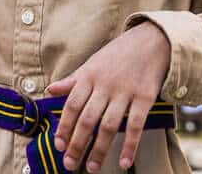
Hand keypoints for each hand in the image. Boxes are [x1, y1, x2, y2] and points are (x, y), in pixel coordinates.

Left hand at [47, 20, 170, 171]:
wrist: (151, 41)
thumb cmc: (117, 55)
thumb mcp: (91, 63)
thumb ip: (72, 80)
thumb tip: (50, 90)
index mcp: (88, 77)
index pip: (71, 106)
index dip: (64, 127)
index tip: (59, 146)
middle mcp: (104, 85)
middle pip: (87, 119)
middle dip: (77, 143)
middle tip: (70, 165)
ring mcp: (125, 92)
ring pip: (109, 125)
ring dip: (99, 149)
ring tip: (92, 167)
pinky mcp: (145, 97)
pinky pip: (136, 125)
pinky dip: (130, 145)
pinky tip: (124, 162)